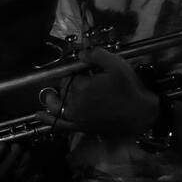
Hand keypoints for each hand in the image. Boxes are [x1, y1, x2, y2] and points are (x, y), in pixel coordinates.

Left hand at [41, 46, 159, 137]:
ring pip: (58, 106)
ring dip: (53, 99)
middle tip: (83, 81)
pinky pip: (60, 125)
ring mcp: (77, 117)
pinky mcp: (81, 127)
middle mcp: (75, 103)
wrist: (142, 113)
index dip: (76, 73)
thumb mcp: (116, 64)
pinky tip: (39, 115)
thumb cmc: (129, 88)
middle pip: (64, 90)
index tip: (87, 72)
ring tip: (50, 94)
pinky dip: (49, 120)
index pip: (69, 76)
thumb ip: (96, 55)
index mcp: (81, 87)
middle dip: (68, 84)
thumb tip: (80, 54)